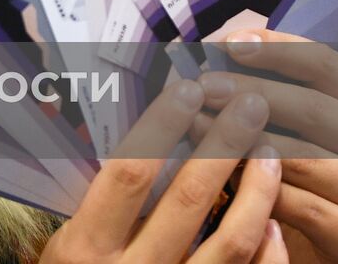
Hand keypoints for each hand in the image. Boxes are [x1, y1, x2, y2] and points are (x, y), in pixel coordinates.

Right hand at [42, 78, 287, 262]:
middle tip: (251, 103)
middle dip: (224, 144)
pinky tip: (272, 216)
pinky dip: (268, 249)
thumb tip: (142, 136)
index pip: (128, 174)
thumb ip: (100, 207)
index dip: (161, 128)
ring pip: (233, 241)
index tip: (187, 89)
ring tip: (269, 150)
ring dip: (257, 189)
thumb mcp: (65, 249)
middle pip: (188, 199)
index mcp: (83, 251)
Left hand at [192, 28, 337, 263]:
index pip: (327, 64)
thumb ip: (263, 83)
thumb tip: (216, 48)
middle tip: (202, 86)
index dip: (278, 50)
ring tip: (193, 125)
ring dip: (238, 138)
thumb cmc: (291, 166)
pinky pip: (291, 202)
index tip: (230, 43)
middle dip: (249, 92)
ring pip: (298, 157)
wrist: (309, 238)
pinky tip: (216, 172)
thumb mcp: (285, 119)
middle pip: (312, 108)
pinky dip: (249, 185)